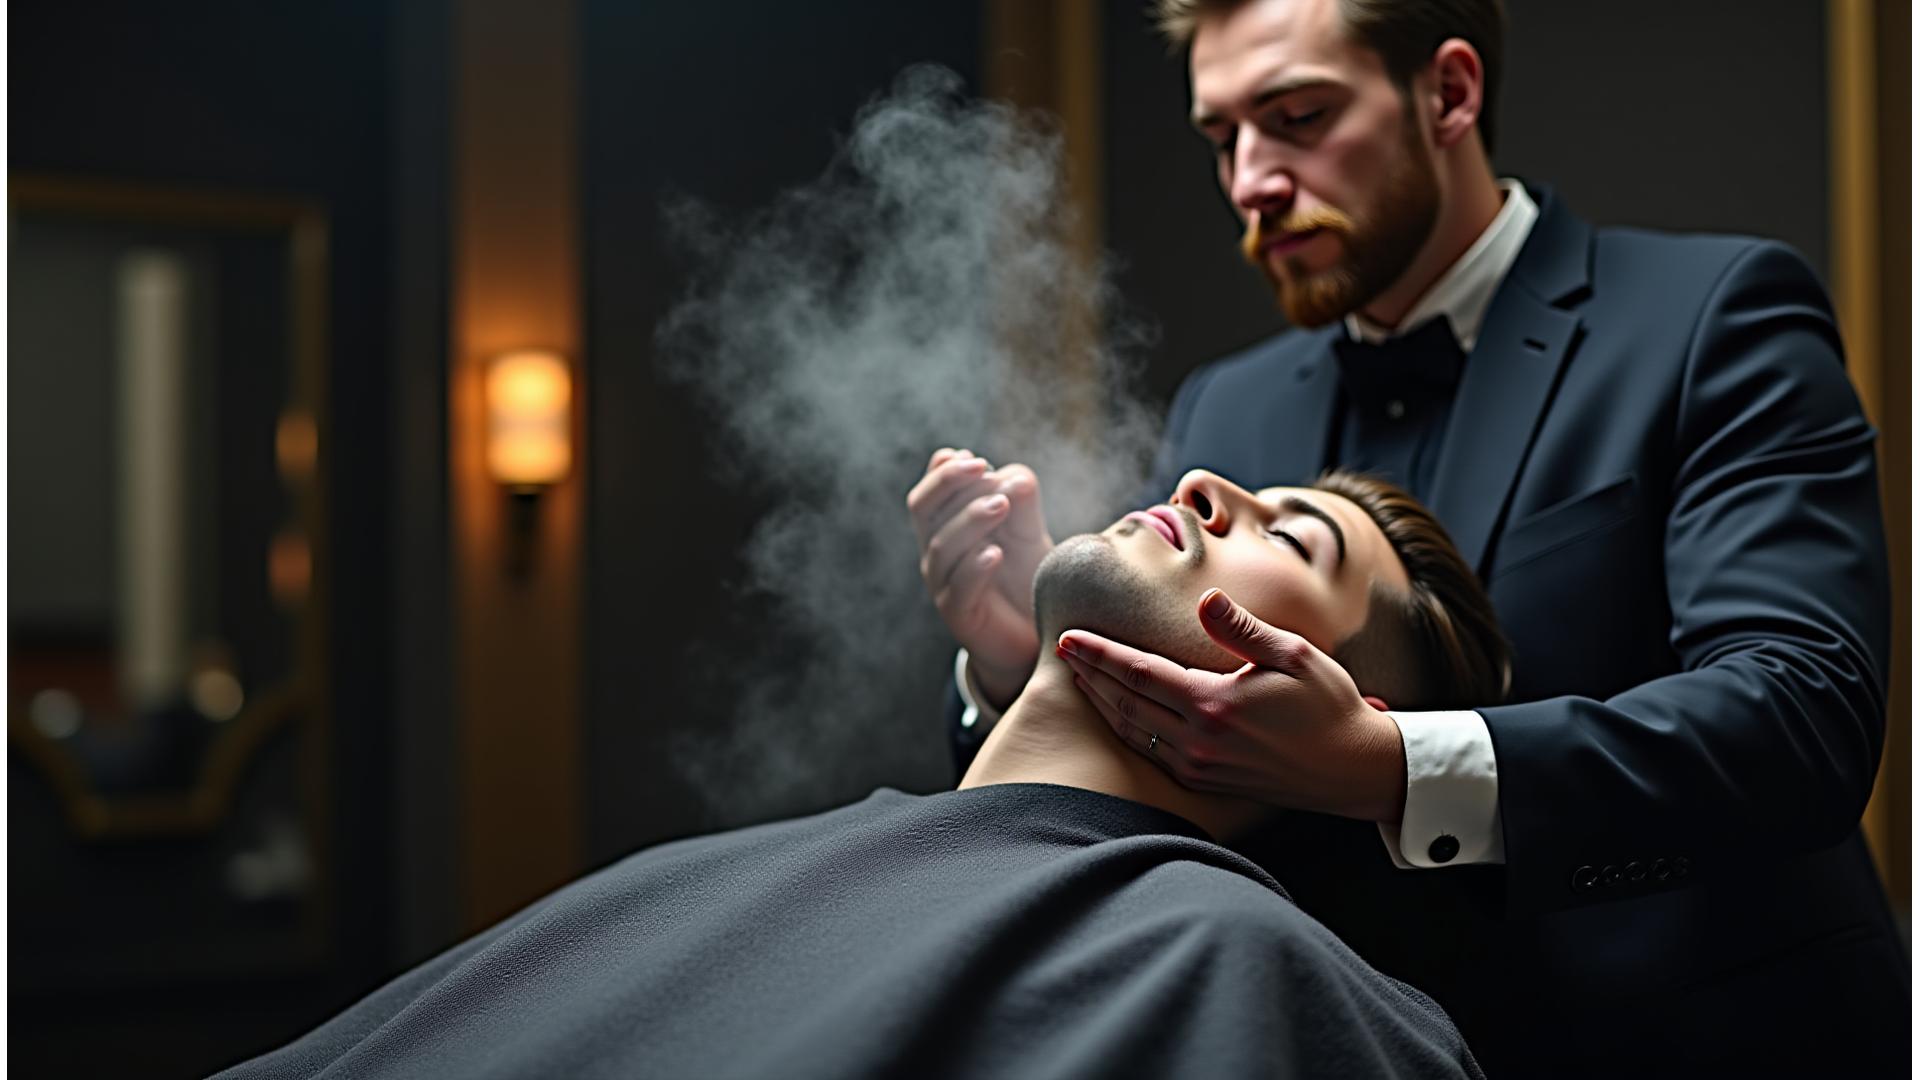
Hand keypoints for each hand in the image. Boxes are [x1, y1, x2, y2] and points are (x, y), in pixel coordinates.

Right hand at [907, 447, 1053, 706]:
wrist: (1034, 632)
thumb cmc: (1025, 575)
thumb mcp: (1027, 529)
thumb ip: (1020, 498)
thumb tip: (1011, 477)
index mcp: (945, 525)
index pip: (930, 490)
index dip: (945, 471)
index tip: (977, 461)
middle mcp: (937, 552)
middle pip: (923, 508)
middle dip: (950, 483)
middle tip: (985, 469)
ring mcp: (943, 584)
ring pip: (941, 546)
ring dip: (969, 519)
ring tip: (1000, 505)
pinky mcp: (960, 616)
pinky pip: (958, 589)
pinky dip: (974, 567)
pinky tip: (995, 553)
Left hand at [1056, 588, 1407, 822]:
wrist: (1353, 768)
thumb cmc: (1329, 706)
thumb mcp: (1293, 655)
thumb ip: (1242, 628)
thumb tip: (1205, 599)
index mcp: (1215, 705)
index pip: (1138, 673)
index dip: (1099, 653)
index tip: (1069, 636)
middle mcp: (1199, 741)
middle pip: (1125, 703)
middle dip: (1089, 674)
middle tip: (1062, 650)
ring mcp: (1200, 766)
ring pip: (1133, 731)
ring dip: (1102, 703)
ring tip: (1079, 677)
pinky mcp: (1206, 782)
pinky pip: (1151, 752)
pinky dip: (1126, 728)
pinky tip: (1117, 712)